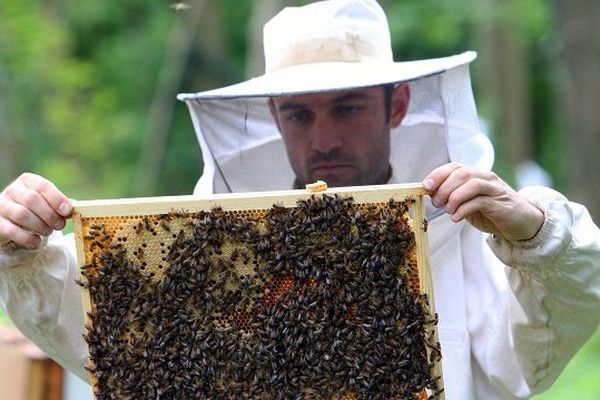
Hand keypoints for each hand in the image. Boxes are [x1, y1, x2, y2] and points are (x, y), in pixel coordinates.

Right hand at [0, 173, 71, 248]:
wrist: (10, 220)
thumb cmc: (34, 209)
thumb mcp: (46, 202)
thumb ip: (59, 203)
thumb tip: (74, 207)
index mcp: (28, 181)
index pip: (42, 186)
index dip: (57, 199)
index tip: (67, 211)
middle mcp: (13, 190)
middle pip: (32, 200)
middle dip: (50, 215)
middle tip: (59, 225)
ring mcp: (2, 205)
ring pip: (22, 214)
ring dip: (40, 226)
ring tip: (48, 231)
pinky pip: (12, 231)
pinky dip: (28, 238)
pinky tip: (37, 242)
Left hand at [423, 163, 543, 240]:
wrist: (520, 222)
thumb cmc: (490, 211)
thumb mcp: (467, 201)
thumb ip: (452, 195)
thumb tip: (430, 194)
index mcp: (475, 174)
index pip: (454, 167)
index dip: (437, 175)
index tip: (426, 187)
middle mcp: (485, 177)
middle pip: (461, 173)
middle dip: (444, 188)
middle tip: (436, 203)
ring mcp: (494, 190)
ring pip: (472, 184)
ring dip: (454, 197)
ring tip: (447, 210)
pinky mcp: (500, 204)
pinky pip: (480, 202)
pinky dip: (464, 209)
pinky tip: (456, 218)